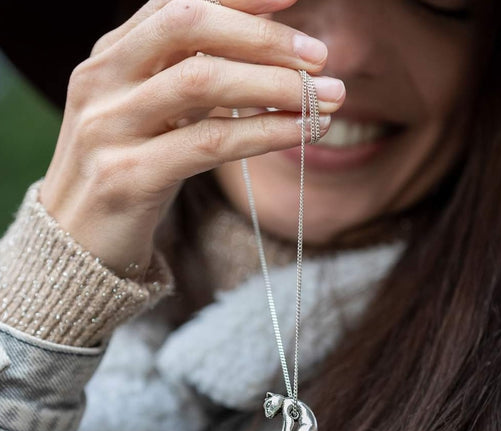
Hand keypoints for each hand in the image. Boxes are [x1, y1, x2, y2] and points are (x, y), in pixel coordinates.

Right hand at [39, 0, 344, 276]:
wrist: (77, 242)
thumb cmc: (127, 171)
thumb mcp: (148, 116)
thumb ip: (185, 82)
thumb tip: (263, 63)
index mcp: (109, 59)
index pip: (176, 4)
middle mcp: (103, 82)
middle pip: (189, 28)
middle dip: (264, 38)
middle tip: (321, 58)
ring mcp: (109, 128)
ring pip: (202, 82)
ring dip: (276, 86)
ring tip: (329, 99)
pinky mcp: (128, 176)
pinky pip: (210, 142)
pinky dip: (265, 132)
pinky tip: (303, 132)